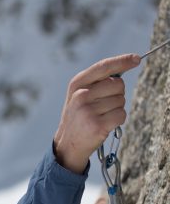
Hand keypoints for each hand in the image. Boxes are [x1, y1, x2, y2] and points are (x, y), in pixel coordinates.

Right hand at [54, 54, 139, 173]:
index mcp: (76, 85)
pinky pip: (121, 115)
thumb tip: (125, 66)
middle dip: (117, 93)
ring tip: (101, 116)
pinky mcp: (97, 125)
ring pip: (121, 100)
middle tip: (104, 105)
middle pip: (118, 84)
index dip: (122, 61)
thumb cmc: (78, 117)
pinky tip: (106, 124)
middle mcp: (81, 96)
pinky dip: (118, 120)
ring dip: (116, 108)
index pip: (103, 67)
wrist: (67, 144)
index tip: (136, 59)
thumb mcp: (79, 95)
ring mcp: (88, 111)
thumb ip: (96, 82)